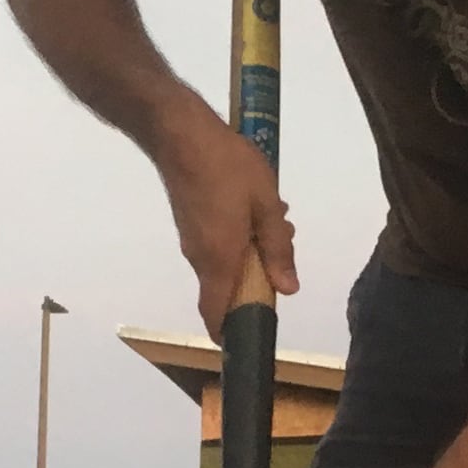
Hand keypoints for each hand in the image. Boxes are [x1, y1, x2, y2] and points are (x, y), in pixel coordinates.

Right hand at [154, 111, 298, 331]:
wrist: (179, 132)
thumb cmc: (227, 166)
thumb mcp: (265, 204)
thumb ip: (278, 248)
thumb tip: (288, 289)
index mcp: (219, 260)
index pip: (216, 314)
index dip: (231, 333)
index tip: (252, 335)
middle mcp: (200, 257)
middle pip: (225, 290)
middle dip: (257, 281)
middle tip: (282, 249)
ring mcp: (191, 239)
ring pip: (224, 263)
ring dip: (250, 253)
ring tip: (275, 220)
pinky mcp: (189, 222)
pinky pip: (216, 245)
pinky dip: (237, 238)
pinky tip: (255, 207)